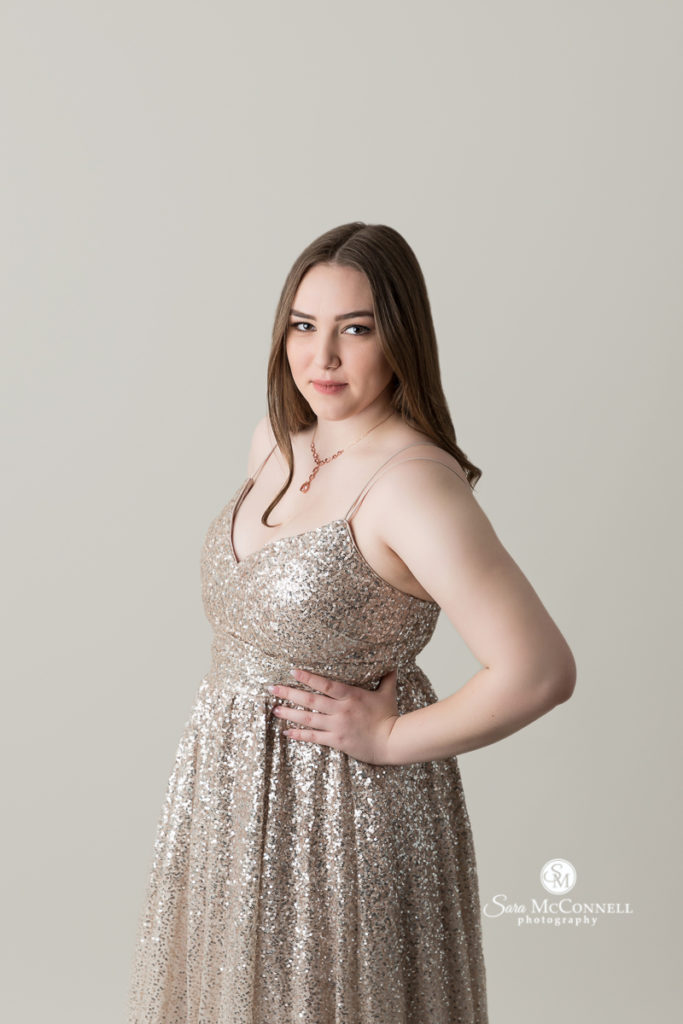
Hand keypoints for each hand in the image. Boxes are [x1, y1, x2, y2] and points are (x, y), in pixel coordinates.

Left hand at [268, 667, 400, 765]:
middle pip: (310, 700)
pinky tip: (286, 732)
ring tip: (275, 709)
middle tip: (272, 688)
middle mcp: (341, 709)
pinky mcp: (337, 740)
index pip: (325, 684)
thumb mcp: (388, 693)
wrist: (392, 741)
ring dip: (289, 713)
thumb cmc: (390, 716)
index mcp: (351, 695)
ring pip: (308, 718)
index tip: (292, 670)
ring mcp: (337, 726)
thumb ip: (387, 677)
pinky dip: (299, 735)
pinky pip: (314, 737)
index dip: (307, 677)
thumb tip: (393, 661)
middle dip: (289, 693)